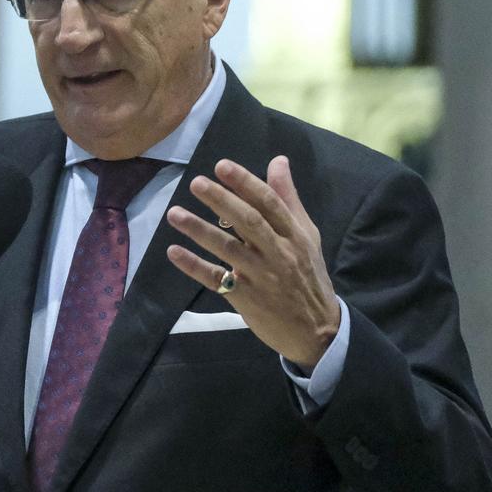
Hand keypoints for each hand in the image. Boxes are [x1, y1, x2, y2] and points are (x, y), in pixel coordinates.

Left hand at [164, 156, 338, 367]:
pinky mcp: (246, 299)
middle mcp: (279, 254)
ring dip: (199, 230)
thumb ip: (288, 198)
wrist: (317, 330)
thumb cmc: (307, 275)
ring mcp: (262, 277)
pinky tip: (174, 251)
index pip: (269, 204)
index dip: (246, 183)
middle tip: (197, 183)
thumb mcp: (306, 236)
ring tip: (174, 213)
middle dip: (222, 201)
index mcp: (294, 235)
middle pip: (249, 223)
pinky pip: (216, 280)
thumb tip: (278, 160)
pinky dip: (194, 266)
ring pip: (228, 250)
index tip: (222, 166)